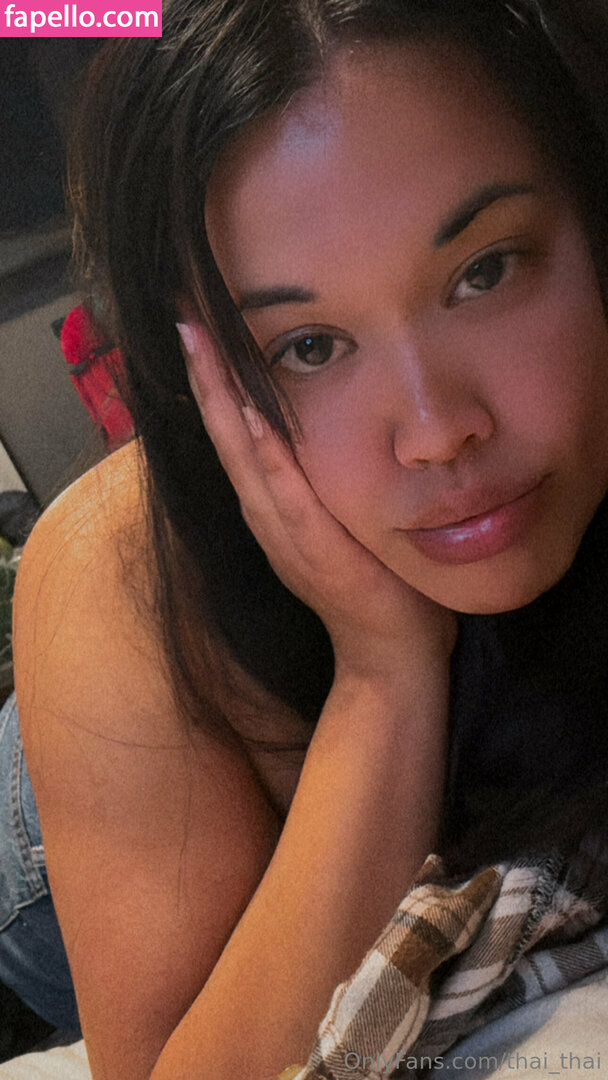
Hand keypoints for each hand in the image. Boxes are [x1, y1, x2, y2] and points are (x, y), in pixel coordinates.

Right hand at [177, 320, 455, 678]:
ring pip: (242, 454)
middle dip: (204, 373)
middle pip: (225, 433)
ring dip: (219, 399)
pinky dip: (264, 454)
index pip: (235, 430)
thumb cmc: (375, 582)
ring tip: (200, 344)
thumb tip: (332, 425)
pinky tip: (249, 416)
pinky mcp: (312, 548)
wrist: (389, 651)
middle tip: (184, 315)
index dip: (214, 379)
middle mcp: (267, 512)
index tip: (199, 325)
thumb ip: (327, 478)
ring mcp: (284, 531)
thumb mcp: (343, 518)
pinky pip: (283, 492)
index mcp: (273, 503)